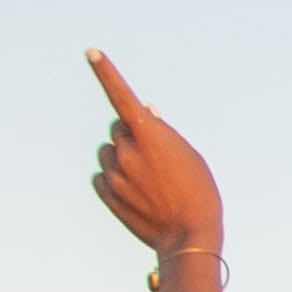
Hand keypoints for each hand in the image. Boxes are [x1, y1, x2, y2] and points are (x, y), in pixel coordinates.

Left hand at [86, 53, 222, 262]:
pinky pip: (102, 177)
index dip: (106, 72)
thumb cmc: (199, 194)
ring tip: (148, 182)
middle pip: (118, 129)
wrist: (189, 238)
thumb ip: (163, 131)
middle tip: (155, 159)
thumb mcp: (190, 156)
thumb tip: (144, 112)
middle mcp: (126, 150)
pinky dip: (115, 180)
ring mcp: (114, 172)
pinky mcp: (106, 193)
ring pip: (108, 152)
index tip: (91, 52)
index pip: (122, 96)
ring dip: (122, 159)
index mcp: (149, 136)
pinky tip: (138, 196)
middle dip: (131, 136)